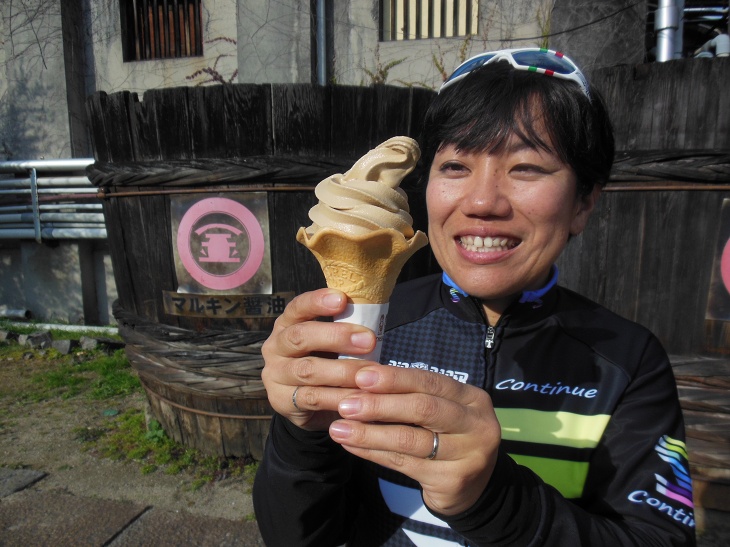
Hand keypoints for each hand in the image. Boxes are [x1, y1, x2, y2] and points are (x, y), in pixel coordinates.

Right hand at [260, 289, 378, 430]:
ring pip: (308, 370)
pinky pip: (313, 398)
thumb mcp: (328, 343)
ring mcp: (275, 375)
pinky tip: (359, 396)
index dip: (317, 302)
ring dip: (342, 371)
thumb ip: (342, 328)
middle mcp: (275, 347)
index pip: (298, 307)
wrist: (307, 406)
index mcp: (287, 324)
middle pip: (300, 337)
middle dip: (336, 336)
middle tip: (369, 339)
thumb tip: (373, 312)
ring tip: (369, 373)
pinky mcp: (281, 401)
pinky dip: (338, 397)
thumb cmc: (324, 362)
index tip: (342, 299)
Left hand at [327, 365, 500, 515]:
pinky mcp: (453, 480)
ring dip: (370, 433)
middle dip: (380, 405)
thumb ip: (411, 396)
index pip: (430, 382)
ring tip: (340, 429)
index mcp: (472, 398)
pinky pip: (405, 464)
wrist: (472, 487)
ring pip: (411, 440)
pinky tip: (352, 446)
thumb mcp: (440, 411)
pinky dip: (374, 453)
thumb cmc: (447, 437)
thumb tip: (362, 381)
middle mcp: (476, 424)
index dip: (395, 378)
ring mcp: (468, 454)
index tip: (361, 377)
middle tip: (345, 404)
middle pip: (424, 409)